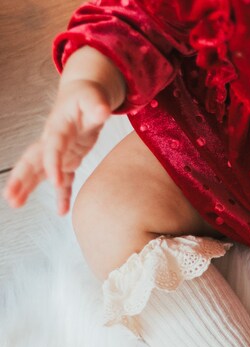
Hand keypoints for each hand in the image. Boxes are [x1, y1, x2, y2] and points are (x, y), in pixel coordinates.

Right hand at [3, 79, 111, 214]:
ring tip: (15, 204)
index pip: (53, 147)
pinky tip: (62, 212)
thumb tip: (102, 111)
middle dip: (22, 179)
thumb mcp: (93, 97)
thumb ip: (96, 105)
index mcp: (58, 127)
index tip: (54, 182)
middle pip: (34, 160)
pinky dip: (62, 195)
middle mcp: (52, 140)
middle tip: (11, 197)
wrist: (83, 95)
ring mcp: (58, 152)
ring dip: (28, 188)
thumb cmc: (88, 96)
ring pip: (39, 171)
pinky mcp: (67, 159)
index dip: (53, 163)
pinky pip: (63, 180)